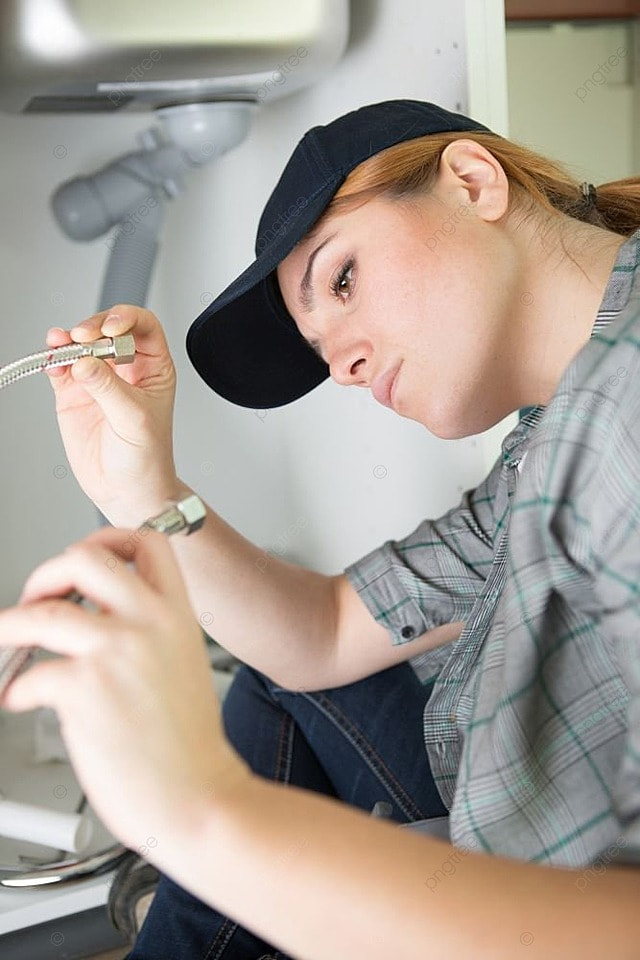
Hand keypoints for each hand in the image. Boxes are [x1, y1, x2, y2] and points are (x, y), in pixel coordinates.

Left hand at [0, 527, 247, 853]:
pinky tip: (23, 702)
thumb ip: (147, 632)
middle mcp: (148, 624)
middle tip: (38, 598)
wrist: (198, 798)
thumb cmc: (188, 746)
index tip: (83, 557)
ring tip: (7, 644)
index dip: (107, 540)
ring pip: (42, 612)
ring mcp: (116, 653)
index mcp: (177, 615)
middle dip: (47, 573)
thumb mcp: (184, 665)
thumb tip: (91, 617)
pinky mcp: (85, 690)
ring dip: (10, 627)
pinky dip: (14, 691)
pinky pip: (29, 676)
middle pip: (85, 557)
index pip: (146, 542)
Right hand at [45, 305, 180, 525]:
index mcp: (153, 369)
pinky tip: (53, 359)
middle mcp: (126, 369)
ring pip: (81, 345)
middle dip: (93, 327)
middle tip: (82, 338)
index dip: (128, 318)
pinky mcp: (75, 394)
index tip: (111, 327)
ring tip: (61, 342)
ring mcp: (99, 380)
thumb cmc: (146, 458)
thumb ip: (109, 388)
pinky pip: (61, 367)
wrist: (126, 490)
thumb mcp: (135, 420)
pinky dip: (54, 359)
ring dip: (69, 339)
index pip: (144, 327)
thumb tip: (85, 362)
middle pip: (108, 329)